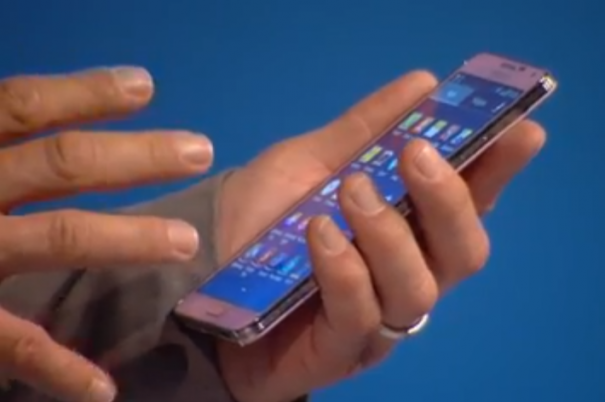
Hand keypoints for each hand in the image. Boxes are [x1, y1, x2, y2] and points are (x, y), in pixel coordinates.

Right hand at [0, 68, 212, 401]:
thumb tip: (42, 118)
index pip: (22, 106)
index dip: (84, 93)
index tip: (145, 88)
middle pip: (60, 163)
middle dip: (136, 156)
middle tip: (200, 150)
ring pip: (54, 236)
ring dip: (128, 237)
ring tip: (188, 241)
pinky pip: (12, 342)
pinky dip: (57, 367)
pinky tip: (104, 388)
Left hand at [213, 71, 545, 401]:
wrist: (201, 277)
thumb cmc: (265, 221)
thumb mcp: (310, 162)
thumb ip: (363, 129)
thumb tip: (422, 83)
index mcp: (411, 226)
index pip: (472, 199)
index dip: (501, 168)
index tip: (523, 130)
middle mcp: (408, 271)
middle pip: (464, 250)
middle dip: (450, 199)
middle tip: (417, 154)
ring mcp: (379, 316)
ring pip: (419, 287)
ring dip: (390, 233)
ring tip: (352, 191)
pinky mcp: (342, 348)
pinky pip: (361, 314)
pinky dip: (346, 269)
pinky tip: (320, 234)